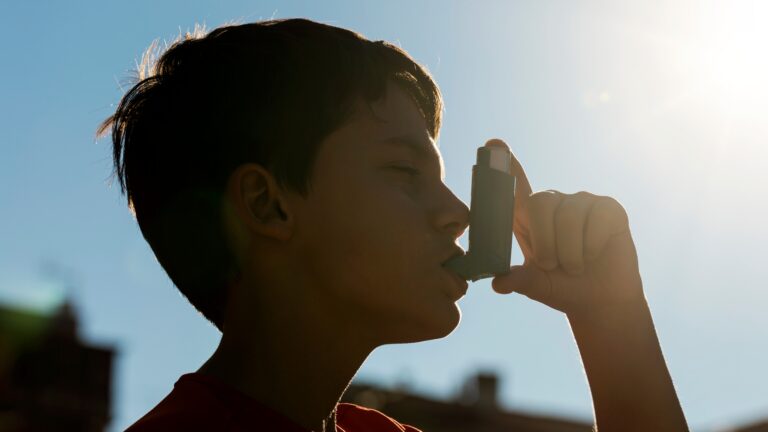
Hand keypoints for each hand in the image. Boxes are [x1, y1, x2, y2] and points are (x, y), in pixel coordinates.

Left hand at [489, 139, 643, 318]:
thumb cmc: (563, 287)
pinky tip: (596, 254)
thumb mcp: (537, 285)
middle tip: (552, 265)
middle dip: (545, 242)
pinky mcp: (608, 207)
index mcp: (528, 217)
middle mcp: (553, 204)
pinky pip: (596, 220)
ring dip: (570, 252)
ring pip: (568, 217)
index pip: (513, 186)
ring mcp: (581, 203)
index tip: (493, 143)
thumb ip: (519, 280)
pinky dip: (592, 246)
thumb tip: (498, 284)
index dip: (503, 166)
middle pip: (540, 203)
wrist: (600, 301)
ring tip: (575, 266)